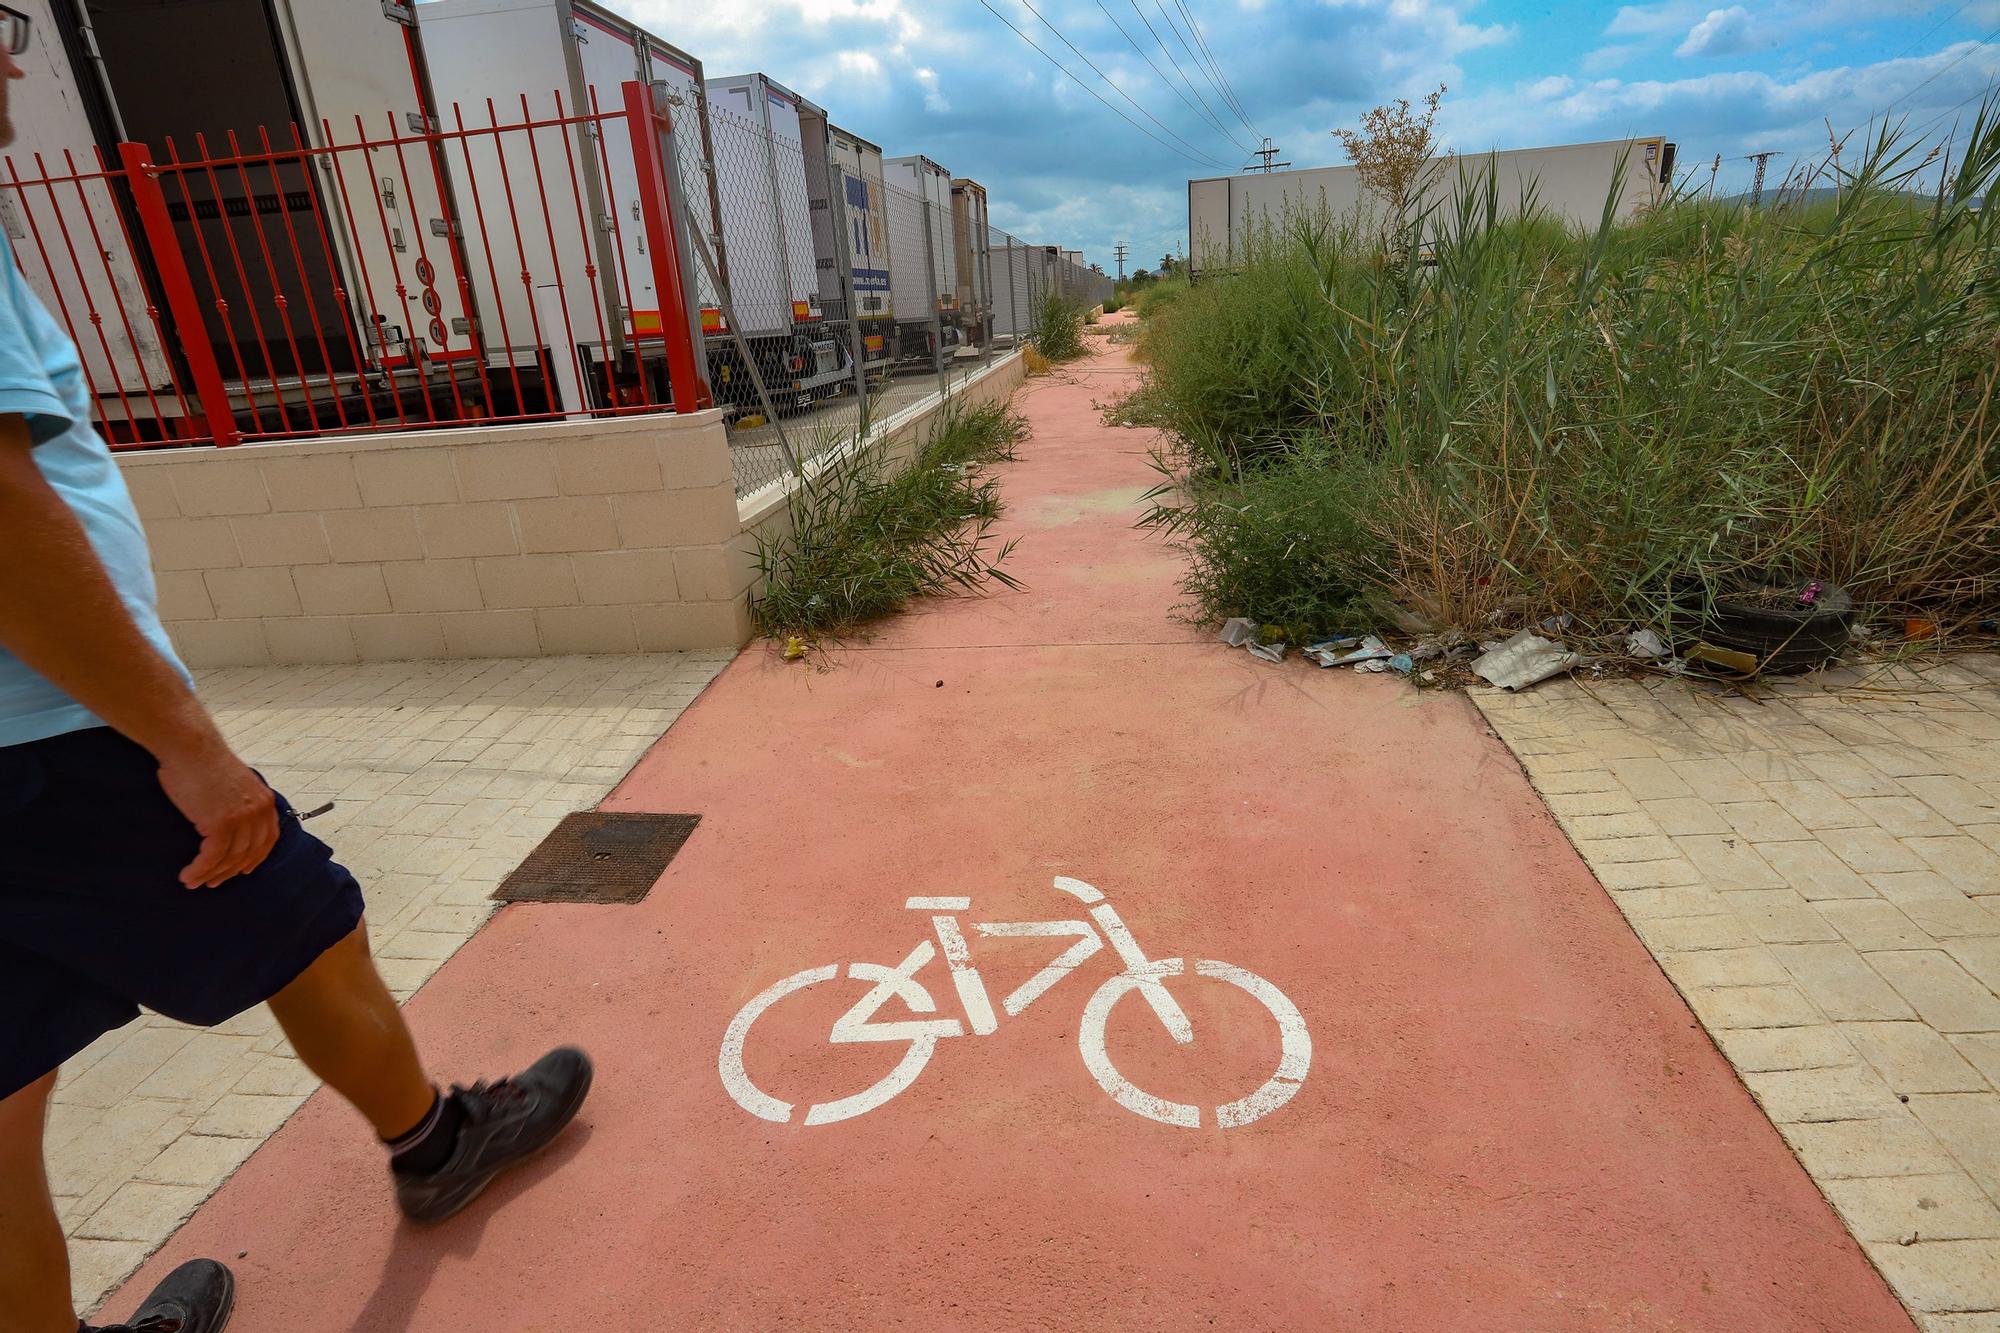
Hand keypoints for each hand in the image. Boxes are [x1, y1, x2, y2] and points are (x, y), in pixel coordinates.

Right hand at [156, 743, 279, 888]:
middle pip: (249, 853)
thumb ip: (239, 802)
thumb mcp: (234, 783)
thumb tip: (228, 822)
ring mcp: (242, 818)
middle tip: (213, 882)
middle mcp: (259, 812)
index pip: (267, 839)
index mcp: (265, 801)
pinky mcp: (221, 824)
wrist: (190, 747)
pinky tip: (188, 875)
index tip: (244, 870)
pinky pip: (212, 857)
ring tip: (194, 881)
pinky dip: (200, 870)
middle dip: (230, 871)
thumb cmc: (203, 762)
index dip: (256, 857)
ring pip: (229, 859)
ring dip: (211, 874)